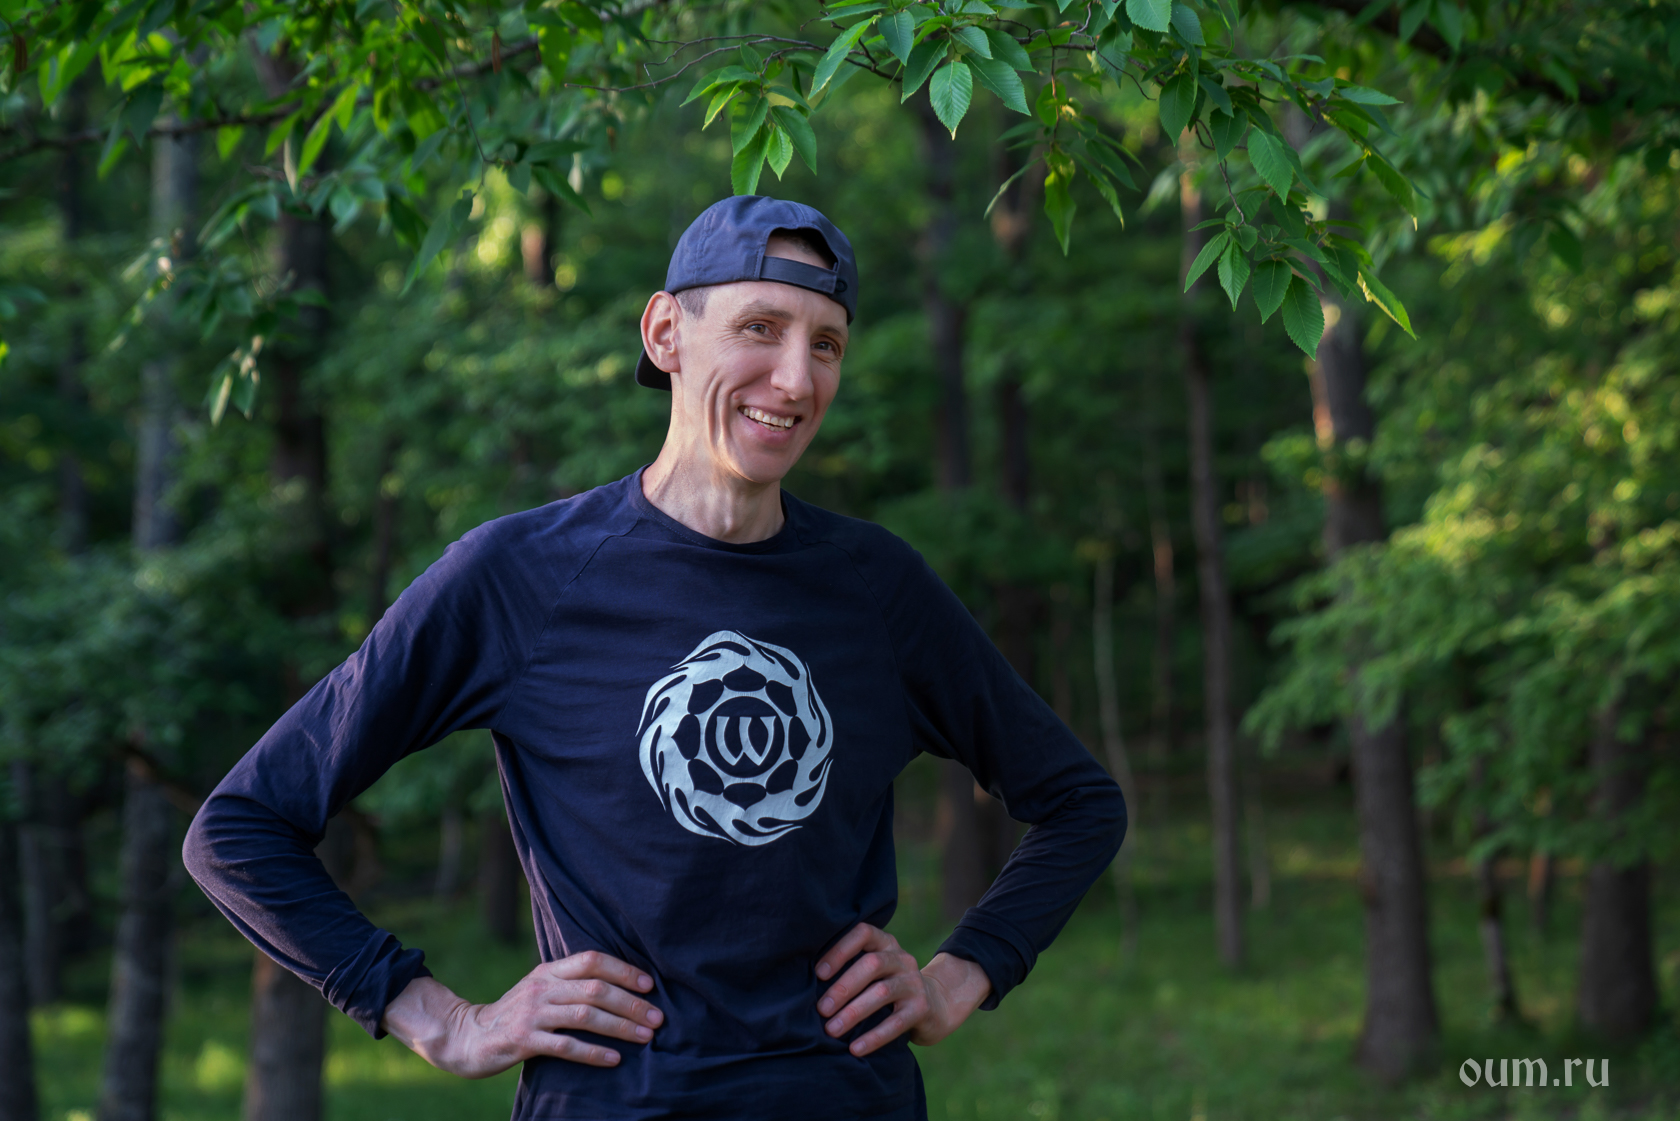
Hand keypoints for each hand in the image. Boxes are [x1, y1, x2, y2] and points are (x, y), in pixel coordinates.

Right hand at [381, 951, 664, 1077]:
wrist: (468, 1036)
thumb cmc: (516, 1013)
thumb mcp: (540, 988)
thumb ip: (571, 983)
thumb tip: (619, 984)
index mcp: (548, 971)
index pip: (591, 960)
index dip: (623, 969)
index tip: (649, 984)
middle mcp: (541, 987)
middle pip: (595, 989)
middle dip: (631, 1003)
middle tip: (658, 1017)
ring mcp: (531, 1013)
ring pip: (584, 1016)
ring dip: (620, 1026)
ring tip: (646, 1036)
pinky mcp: (523, 1041)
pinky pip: (565, 1046)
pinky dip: (593, 1052)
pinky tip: (614, 1059)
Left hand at [814, 923, 991, 1056]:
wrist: (935, 1004)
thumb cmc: (887, 986)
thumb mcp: (874, 969)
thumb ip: (850, 966)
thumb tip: (804, 981)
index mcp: (885, 943)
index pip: (863, 933)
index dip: (840, 950)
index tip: (818, 973)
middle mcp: (901, 958)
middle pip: (871, 964)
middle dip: (842, 987)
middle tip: (820, 1009)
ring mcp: (914, 982)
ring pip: (882, 992)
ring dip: (853, 1012)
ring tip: (831, 1030)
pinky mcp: (921, 1008)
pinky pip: (895, 1023)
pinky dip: (873, 1037)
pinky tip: (855, 1049)